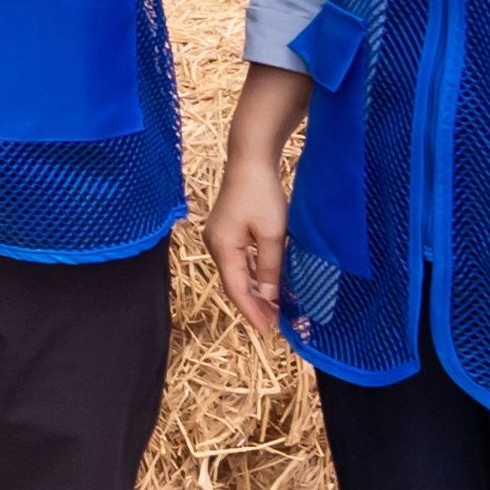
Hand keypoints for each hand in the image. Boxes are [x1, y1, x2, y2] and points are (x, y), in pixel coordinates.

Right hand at [208, 70, 305, 339]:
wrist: (250, 159)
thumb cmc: (262, 194)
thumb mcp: (272, 233)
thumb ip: (270, 266)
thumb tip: (270, 295)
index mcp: (222, 247)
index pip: (236, 289)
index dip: (252, 311)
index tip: (268, 331)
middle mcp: (215, 244)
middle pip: (233, 283)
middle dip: (253, 305)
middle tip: (273, 325)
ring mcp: (219, 237)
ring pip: (237, 273)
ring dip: (254, 291)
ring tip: (272, 309)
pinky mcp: (227, 230)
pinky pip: (239, 260)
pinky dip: (253, 275)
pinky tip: (266, 283)